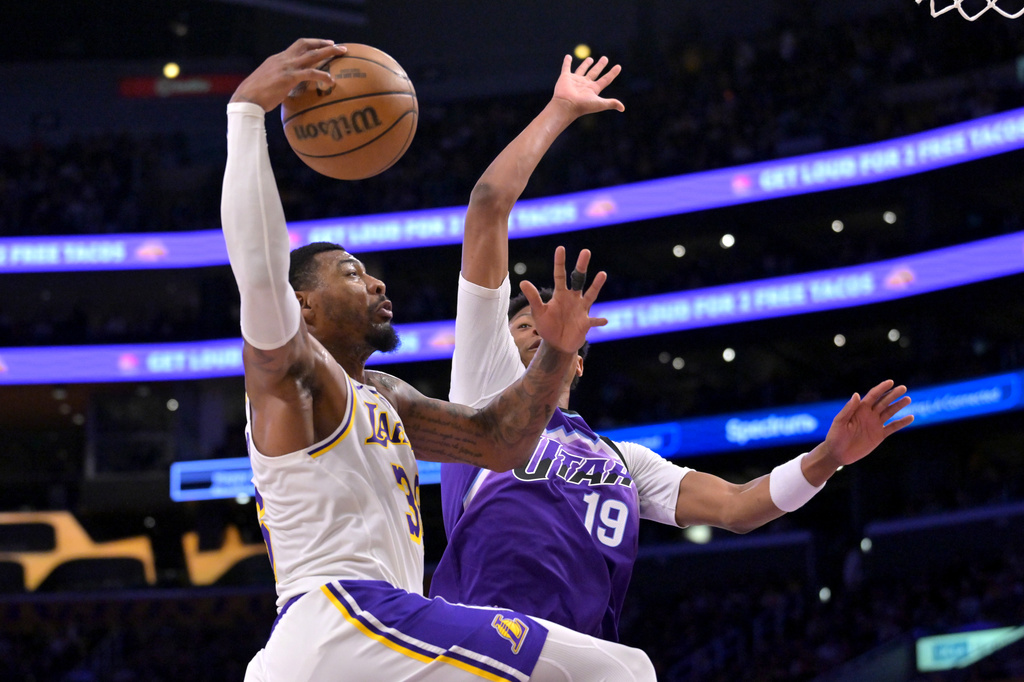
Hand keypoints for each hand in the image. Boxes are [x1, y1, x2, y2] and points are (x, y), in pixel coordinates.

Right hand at [230, 39, 346, 111]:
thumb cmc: (256, 97)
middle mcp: (282, 59)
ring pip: (311, 54)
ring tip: (342, 52)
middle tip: (338, 46)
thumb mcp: (269, 84)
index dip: (311, 44)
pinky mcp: (289, 78)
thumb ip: (281, 83)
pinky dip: (322, 75)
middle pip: (305, 44)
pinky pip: (310, 73)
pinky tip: (331, 80)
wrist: (246, 99)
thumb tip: (289, 91)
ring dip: (328, 52)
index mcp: (277, 59)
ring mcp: (286, 67)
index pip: (296, 47)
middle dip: (322, 43)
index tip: (323, 45)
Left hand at [520, 247, 607, 353]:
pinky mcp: (586, 323)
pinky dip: (599, 321)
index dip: (560, 262)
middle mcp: (573, 298)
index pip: (560, 275)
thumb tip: (523, 282)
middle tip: (585, 251)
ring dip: (596, 285)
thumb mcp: (538, 312)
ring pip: (591, 295)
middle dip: (581, 266)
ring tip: (602, 274)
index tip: (561, 248)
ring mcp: (581, 310)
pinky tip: (604, 320)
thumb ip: (533, 297)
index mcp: (560, 294)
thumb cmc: (547, 326)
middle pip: (578, 279)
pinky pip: (594, 321)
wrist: (556, 344)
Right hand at [551, 55, 624, 117]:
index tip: (618, 66)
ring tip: (591, 59)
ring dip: (586, 64)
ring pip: (582, 69)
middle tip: (605, 58)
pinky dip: (567, 62)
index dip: (612, 73)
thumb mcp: (599, 103)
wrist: (566, 105)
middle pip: (594, 73)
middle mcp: (585, 84)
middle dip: (600, 66)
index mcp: (593, 89)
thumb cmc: (583, 105)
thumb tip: (622, 108)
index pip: (606, 80)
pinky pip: (566, 67)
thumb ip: (611, 103)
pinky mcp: (565, 77)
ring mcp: (575, 80)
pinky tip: (568, 56)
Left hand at [823, 380, 913, 466]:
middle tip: (903, 388)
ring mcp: (875, 424)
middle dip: (893, 394)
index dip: (881, 388)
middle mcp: (869, 414)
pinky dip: (901, 423)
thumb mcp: (839, 422)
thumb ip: (848, 409)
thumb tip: (856, 394)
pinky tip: (911, 417)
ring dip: (899, 406)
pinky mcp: (879, 435)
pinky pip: (893, 427)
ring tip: (908, 399)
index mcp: (859, 409)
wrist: (837, 453)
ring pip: (889, 412)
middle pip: (883, 402)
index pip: (873, 396)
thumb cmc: (835, 436)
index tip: (890, 382)